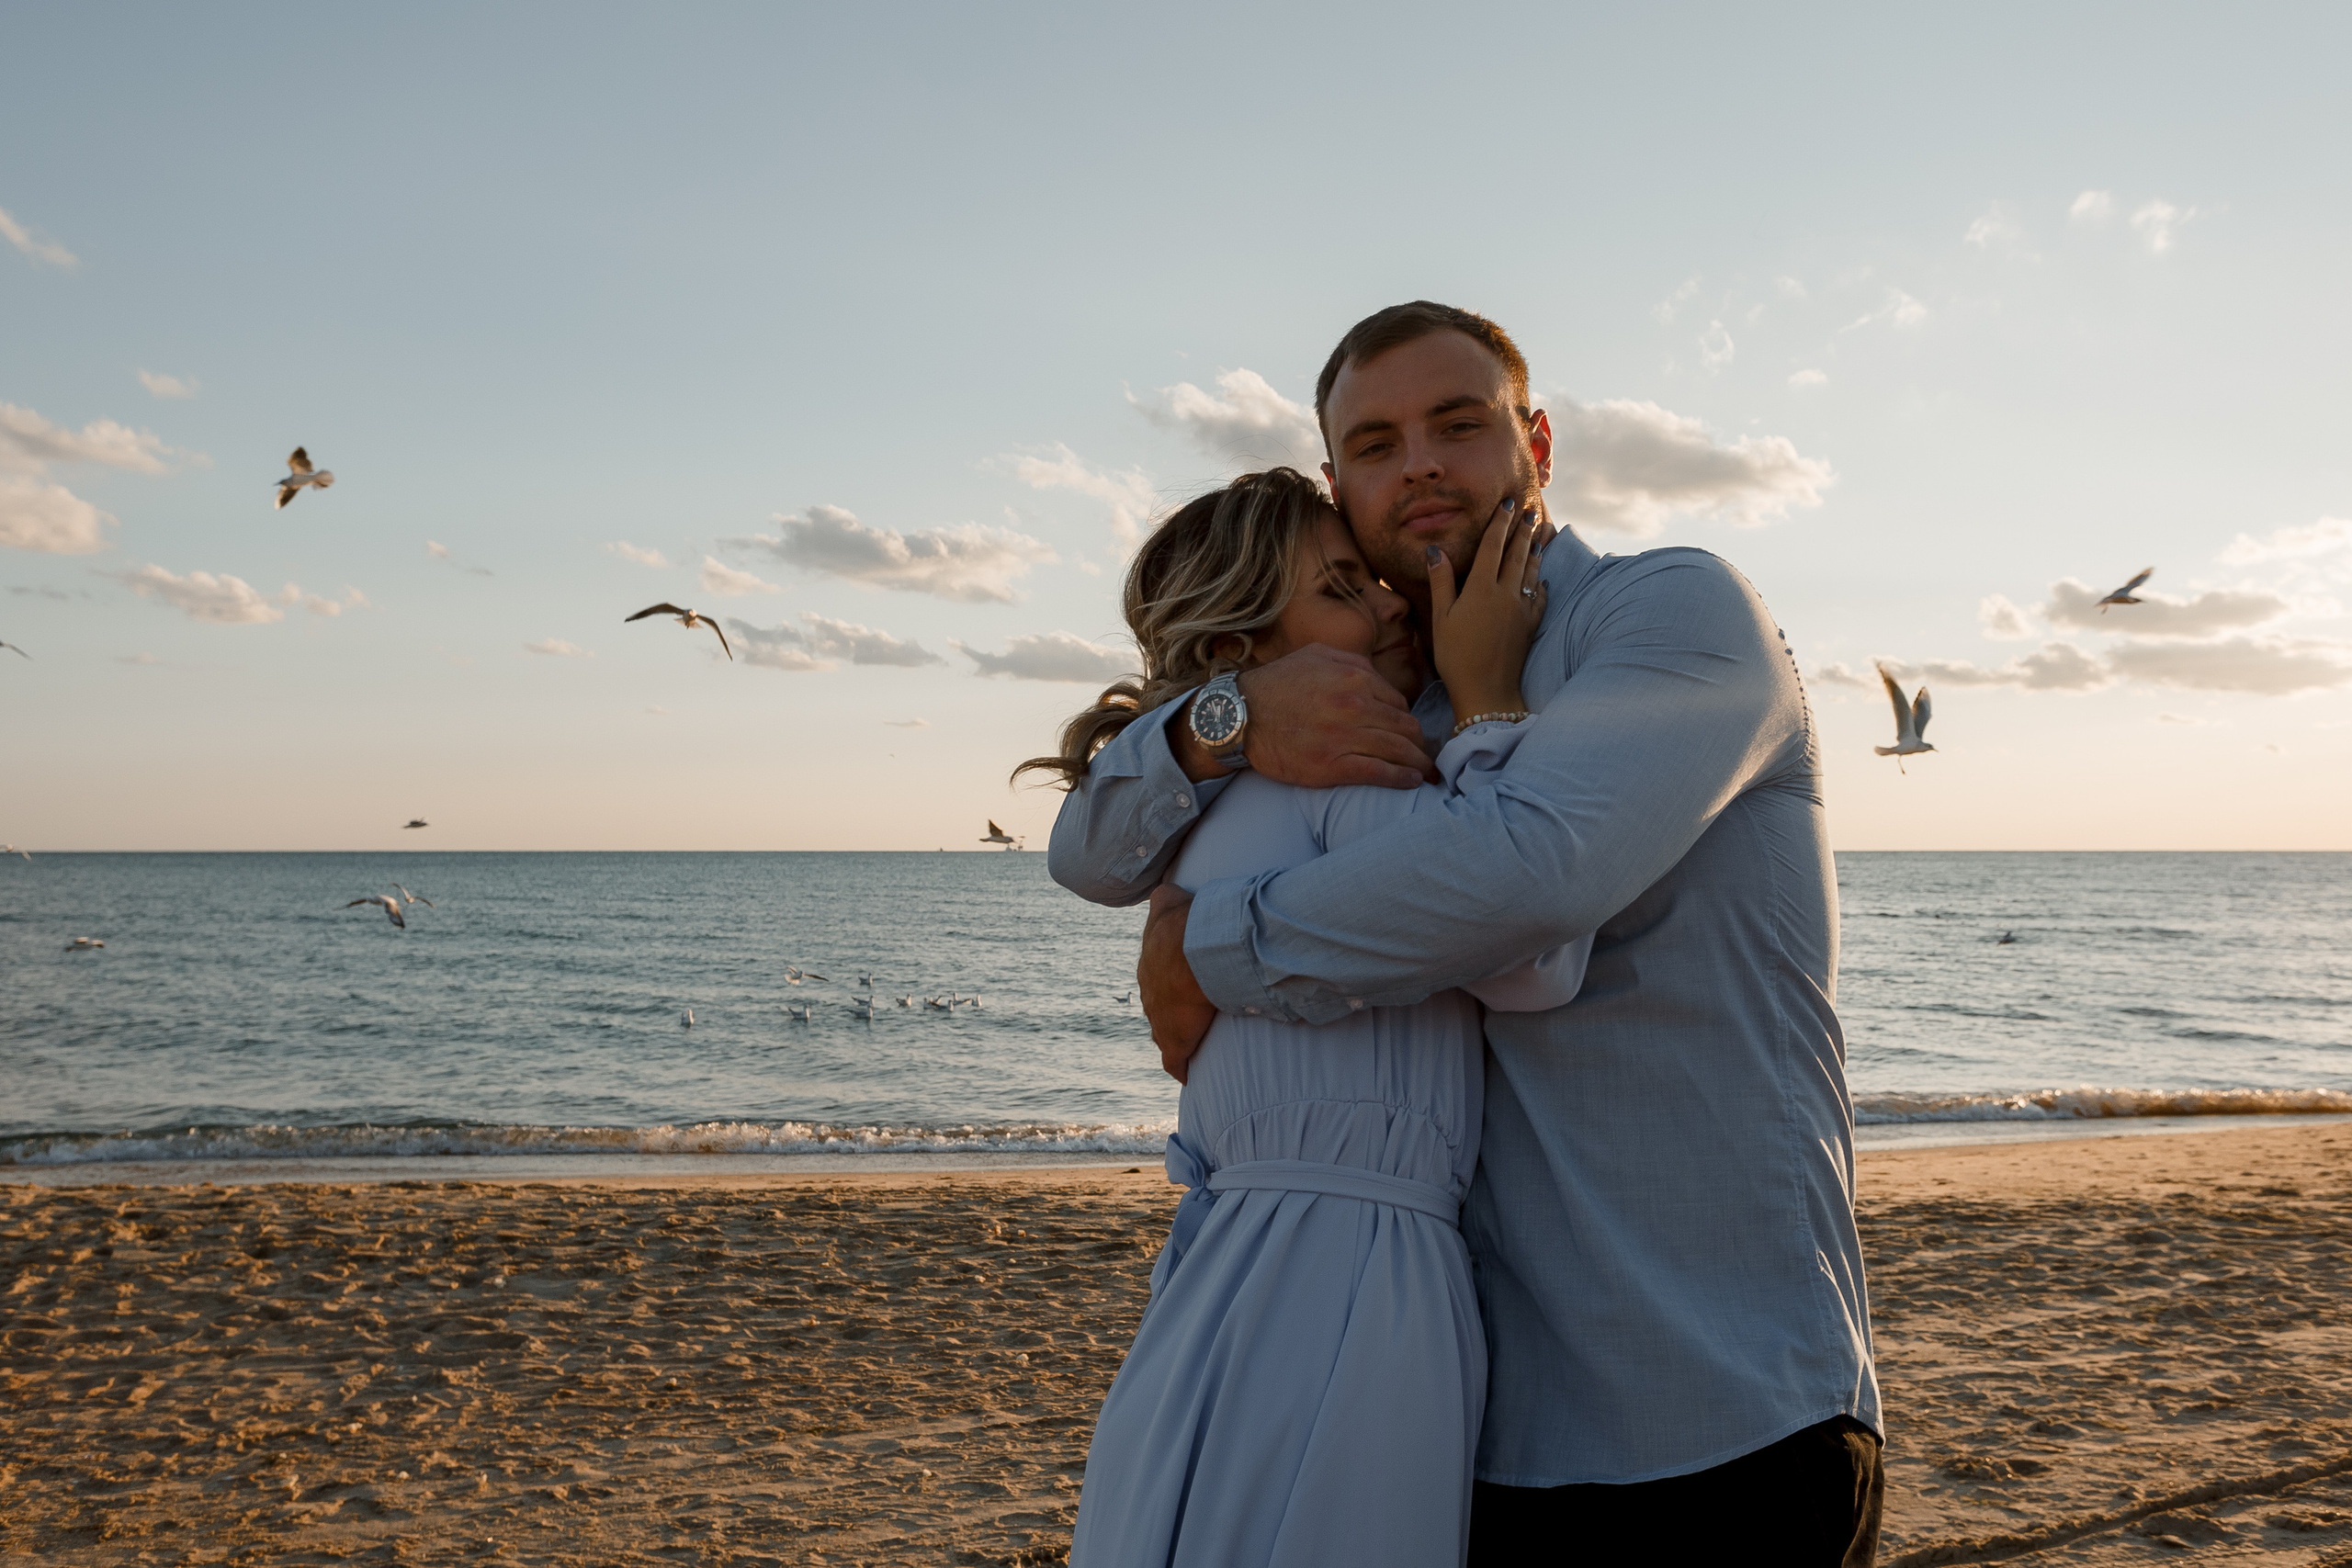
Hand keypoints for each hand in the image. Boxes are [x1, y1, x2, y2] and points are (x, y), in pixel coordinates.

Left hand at [1139, 885, 1215, 1082]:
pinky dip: (1179, 1068)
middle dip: (1170, 1012)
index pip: (1156, 982)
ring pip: (1162, 1034)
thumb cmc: (1183, 925)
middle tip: (1188, 1014)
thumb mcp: (1168, 901)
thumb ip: (1163, 896)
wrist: (1190, 951)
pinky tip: (1185, 1076)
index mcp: (1150, 969)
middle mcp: (1150, 996)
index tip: (1181, 988)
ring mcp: (1159, 1022)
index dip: (1169, 985)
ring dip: (1174, 1037)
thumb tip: (1161, 889)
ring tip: (1190, 1042)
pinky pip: (1174, 1062)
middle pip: (1157, 1009)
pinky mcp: (1175, 1042)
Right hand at [1167, 643, 1434, 787]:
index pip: (1398, 702)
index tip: (1409, 732)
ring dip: (1418, 762)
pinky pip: (1380, 773)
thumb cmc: (1275, 684)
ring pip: (1399, 750)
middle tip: (1425, 754)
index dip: (1405, 719)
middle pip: (1405, 727)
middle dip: (1419, 743)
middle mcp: (1356, 705)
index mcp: (1355, 677)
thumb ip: (1353, 663)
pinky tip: (1412, 781)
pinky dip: (1402, 778)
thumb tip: (1380, 679)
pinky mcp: (1334, 766)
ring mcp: (1346, 737)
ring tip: (1426, 771)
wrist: (1239, 716)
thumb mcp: (1316, 655)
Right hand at [1427, 496, 1545, 727]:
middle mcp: (1505, 593)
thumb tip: (1436, 550)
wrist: (1487, 690)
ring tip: (1540, 535)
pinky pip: (1540, 598)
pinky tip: (1543, 580)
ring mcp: (1521, 609)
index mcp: (1481, 588)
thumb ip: (1441, 581)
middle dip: (1523, 531)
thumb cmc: (1456, 656)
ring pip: (1531, 572)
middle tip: (1531, 511)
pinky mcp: (1530, 626)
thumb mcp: (1441, 618)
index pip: (1492, 546)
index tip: (1508, 503)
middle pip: (1517, 554)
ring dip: (1536, 551)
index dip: (1500, 522)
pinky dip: (1542, 584)